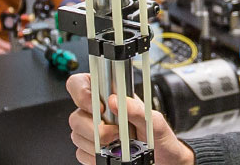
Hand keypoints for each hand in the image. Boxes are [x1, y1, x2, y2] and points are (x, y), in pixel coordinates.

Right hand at [66, 73, 194, 164]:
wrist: (163, 161)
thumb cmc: (159, 138)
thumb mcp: (155, 121)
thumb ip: (138, 109)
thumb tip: (116, 100)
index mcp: (112, 96)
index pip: (82, 83)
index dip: (82, 93)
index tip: (99, 108)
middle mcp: (98, 112)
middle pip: (75, 115)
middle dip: (95, 128)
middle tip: (116, 133)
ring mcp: (92, 132)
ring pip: (76, 135)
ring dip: (98, 144)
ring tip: (119, 144)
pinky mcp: (90, 150)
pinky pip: (81, 153)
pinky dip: (96, 156)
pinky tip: (112, 154)